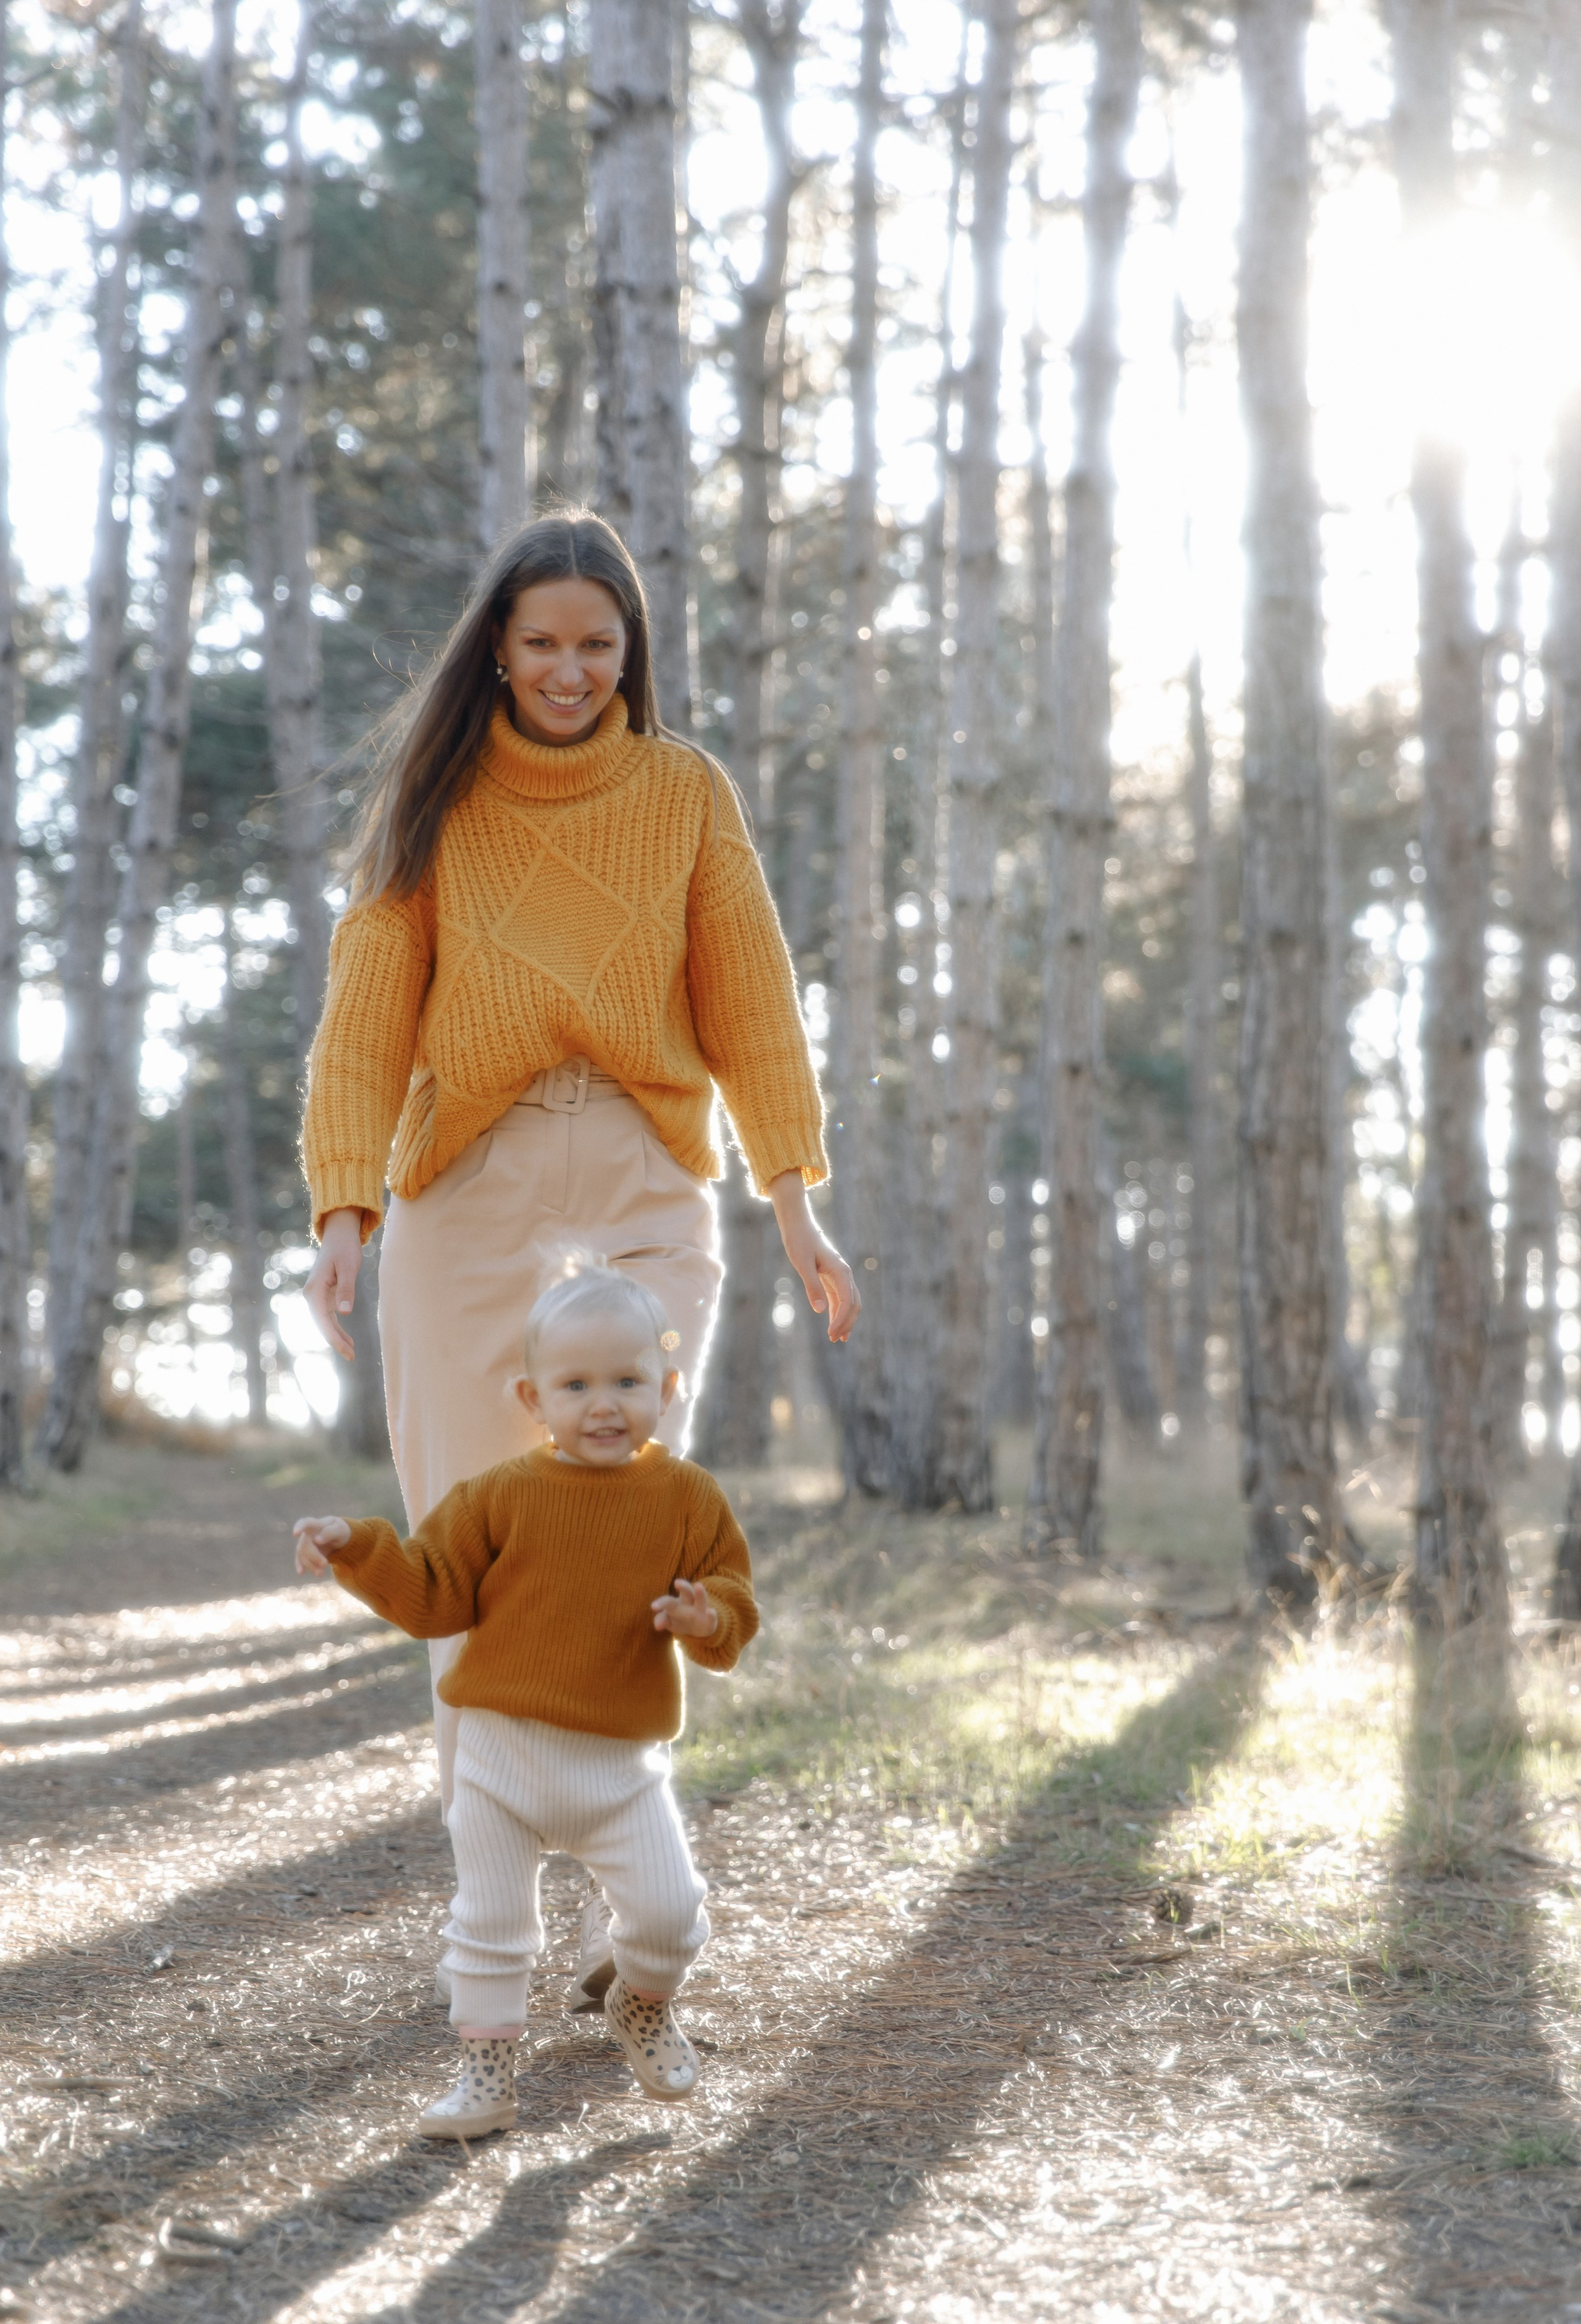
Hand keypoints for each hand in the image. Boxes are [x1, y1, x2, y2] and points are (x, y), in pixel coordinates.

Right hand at [294, 1514, 350, 1575]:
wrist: (339, 1537)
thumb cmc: (339, 1530)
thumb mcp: (340, 1530)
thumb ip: (329, 1532)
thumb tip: (316, 1540)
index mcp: (316, 1524)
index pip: (306, 1523)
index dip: (299, 1527)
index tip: (295, 1534)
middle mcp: (308, 1533)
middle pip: (305, 1544)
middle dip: (314, 1556)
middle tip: (325, 1564)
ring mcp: (305, 1543)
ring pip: (302, 1554)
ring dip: (310, 1564)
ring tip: (320, 1573)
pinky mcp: (305, 1553)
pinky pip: (300, 1559)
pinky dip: (300, 1566)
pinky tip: (301, 1573)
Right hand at [305, 1209, 364, 1360]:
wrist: (339, 1235)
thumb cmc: (344, 1249)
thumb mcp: (349, 1267)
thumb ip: (346, 1289)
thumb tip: (344, 1313)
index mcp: (314, 1290)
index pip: (322, 1320)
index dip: (333, 1337)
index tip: (346, 1349)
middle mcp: (311, 1295)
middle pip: (322, 1324)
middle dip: (335, 1341)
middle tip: (352, 1356)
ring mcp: (316, 1296)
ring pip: (325, 1323)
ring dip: (337, 1337)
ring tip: (351, 1352)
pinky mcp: (324, 1296)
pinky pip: (329, 1317)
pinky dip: (338, 1328)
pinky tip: (348, 1340)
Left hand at [652, 1577, 718, 1637]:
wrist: (699, 1627)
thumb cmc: (680, 1620)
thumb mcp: (669, 1620)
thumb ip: (662, 1620)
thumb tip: (657, 1626)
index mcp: (677, 1602)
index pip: (668, 1600)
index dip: (661, 1603)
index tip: (653, 1607)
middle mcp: (690, 1603)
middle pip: (687, 1592)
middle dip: (683, 1587)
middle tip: (677, 1582)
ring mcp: (701, 1611)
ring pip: (701, 1600)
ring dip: (700, 1593)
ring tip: (698, 1585)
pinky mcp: (710, 1622)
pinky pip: (712, 1618)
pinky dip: (712, 1615)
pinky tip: (711, 1612)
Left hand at [768, 1173, 860, 1342]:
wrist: (798, 1224)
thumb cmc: (799, 1241)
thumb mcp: (802, 1264)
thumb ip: (812, 1287)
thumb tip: (821, 1311)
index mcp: (841, 1272)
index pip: (847, 1302)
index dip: (841, 1320)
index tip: (830, 1335)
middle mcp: (844, 1274)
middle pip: (853, 1304)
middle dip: (847, 1323)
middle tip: (834, 1340)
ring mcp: (839, 1275)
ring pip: (849, 1302)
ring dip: (846, 1319)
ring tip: (839, 1338)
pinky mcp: (832, 1276)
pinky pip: (840, 1297)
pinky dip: (839, 1311)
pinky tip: (833, 1323)